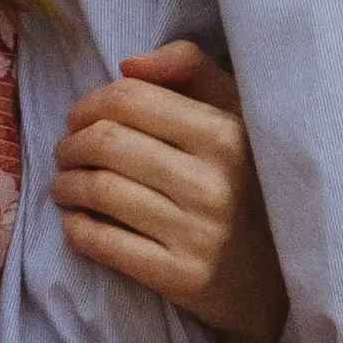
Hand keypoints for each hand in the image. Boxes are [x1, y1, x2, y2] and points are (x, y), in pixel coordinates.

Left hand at [51, 37, 287, 342]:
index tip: (79, 119)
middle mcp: (214, 182)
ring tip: (64, 186)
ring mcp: (199, 233)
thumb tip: (128, 64)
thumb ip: (189, 69)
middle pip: (105, 142)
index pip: (130, 99)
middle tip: (65, 153)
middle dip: (70, 145)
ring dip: (65, 185)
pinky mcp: (183, 278)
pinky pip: (105, 243)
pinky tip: (75, 221)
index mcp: (226, 133)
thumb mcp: (235, 113)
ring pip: (98, 190)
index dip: (89, 104)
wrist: (278, 276)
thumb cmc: (247, 180)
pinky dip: (76, 228)